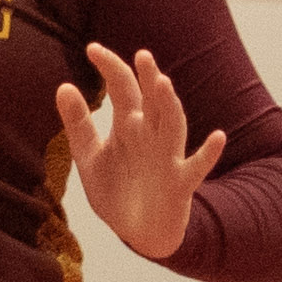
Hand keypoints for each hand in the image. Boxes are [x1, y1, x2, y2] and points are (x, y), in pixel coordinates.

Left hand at [54, 43, 232, 264]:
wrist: (138, 232)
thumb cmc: (117, 191)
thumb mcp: (89, 157)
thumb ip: (78, 123)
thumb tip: (63, 85)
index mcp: (129, 127)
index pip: (123, 89)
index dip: (110, 69)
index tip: (92, 49)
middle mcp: (150, 136)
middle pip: (151, 101)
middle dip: (147, 78)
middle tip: (141, 55)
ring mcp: (167, 158)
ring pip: (173, 125)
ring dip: (169, 106)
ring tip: (163, 84)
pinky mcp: (180, 184)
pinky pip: (197, 167)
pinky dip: (209, 153)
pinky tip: (218, 137)